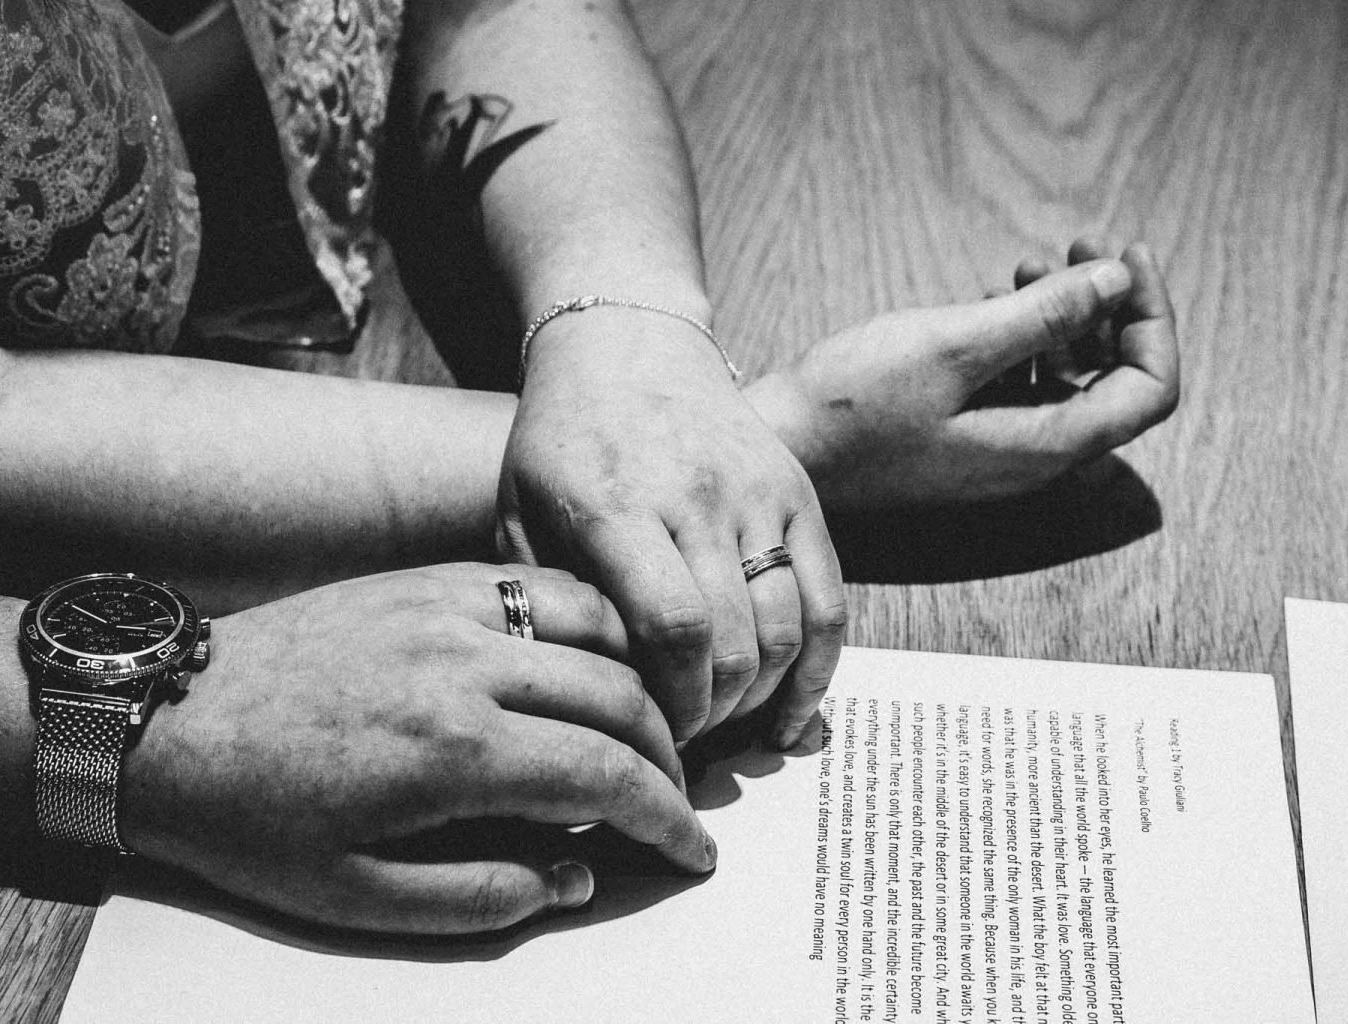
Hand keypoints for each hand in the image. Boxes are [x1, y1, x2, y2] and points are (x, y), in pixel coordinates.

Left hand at [120, 564, 714, 934]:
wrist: (168, 721)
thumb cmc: (252, 816)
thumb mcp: (356, 896)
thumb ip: (478, 894)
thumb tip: (573, 877)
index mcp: (454, 751)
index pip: (606, 777)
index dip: (666, 820)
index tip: (692, 851)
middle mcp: (466, 666)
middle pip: (621, 697)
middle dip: (670, 757)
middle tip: (677, 800)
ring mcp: (448, 611)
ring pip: (595, 629)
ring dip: (642, 682)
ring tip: (649, 731)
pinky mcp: (426, 582)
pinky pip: (539, 587)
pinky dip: (589, 622)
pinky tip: (595, 658)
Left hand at [497, 308, 846, 748]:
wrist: (628, 342)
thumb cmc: (562, 435)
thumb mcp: (518, 505)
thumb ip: (540, 591)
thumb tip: (575, 687)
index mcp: (618, 508)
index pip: (669, 629)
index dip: (670, 702)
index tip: (651, 737)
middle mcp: (696, 501)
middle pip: (732, 643)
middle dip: (711, 714)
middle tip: (684, 742)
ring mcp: (757, 496)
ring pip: (786, 629)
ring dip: (760, 699)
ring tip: (725, 725)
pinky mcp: (799, 495)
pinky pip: (830, 599)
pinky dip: (820, 669)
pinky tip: (793, 714)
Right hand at [749, 241, 1179, 509]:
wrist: (779, 448)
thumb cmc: (854, 404)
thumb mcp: (953, 346)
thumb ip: (1045, 316)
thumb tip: (1119, 280)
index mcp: (1045, 446)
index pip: (1149, 389)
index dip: (1154, 318)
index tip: (1127, 255)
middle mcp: (1032, 460)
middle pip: (1115, 384)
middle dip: (1110, 309)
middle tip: (1078, 244)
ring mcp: (997, 454)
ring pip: (1067, 382)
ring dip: (1063, 318)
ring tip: (1028, 265)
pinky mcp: (963, 442)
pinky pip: (1021, 391)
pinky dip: (1022, 342)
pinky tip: (989, 301)